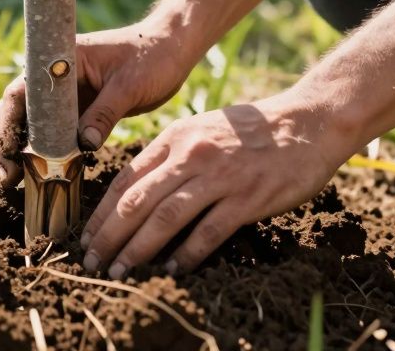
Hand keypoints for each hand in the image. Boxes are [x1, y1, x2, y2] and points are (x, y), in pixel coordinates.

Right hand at [0, 19, 198, 184]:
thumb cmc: (153, 56)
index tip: (7, 156)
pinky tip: (47, 173)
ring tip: (19, 182)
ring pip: (36, 124)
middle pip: (20, 110)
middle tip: (8, 179)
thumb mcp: (129, 86)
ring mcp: (67, 93)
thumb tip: (84, 145)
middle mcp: (56, 75)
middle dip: (9, 143)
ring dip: (26, 150)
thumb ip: (105, 114)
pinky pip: (58, 131)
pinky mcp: (81, 108)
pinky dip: (51, 150)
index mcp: (60, 59)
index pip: (21, 92)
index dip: (7, 125)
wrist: (173, 49)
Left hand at [79, 93, 352, 277]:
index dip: (102, 212)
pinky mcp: (246, 198)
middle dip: (110, 236)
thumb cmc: (251, 130)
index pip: (127, 179)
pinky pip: (208, 232)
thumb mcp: (202, 128)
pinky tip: (171, 268)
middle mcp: (192, 156)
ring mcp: (219, 177)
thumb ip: (170, 154)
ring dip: (138, 249)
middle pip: (137, 201)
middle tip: (93, 261)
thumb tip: (137, 189)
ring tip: (121, 270)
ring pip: (165, 218)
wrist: (307, 123)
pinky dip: (186, 253)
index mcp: (176, 138)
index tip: (87, 237)